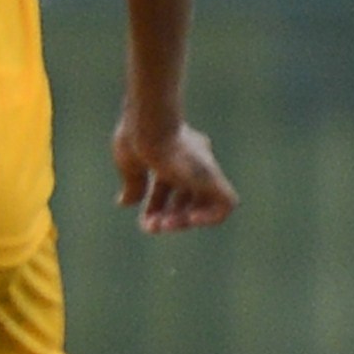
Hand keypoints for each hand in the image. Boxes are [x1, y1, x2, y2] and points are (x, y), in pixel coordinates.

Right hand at [115, 115, 236, 231]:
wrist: (149, 127)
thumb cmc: (136, 140)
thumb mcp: (131, 165)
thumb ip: (133, 184)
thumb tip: (126, 203)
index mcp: (173, 153)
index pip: (169, 185)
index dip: (156, 208)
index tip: (145, 221)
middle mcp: (192, 160)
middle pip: (186, 197)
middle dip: (169, 218)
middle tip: (154, 227)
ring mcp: (204, 169)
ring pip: (205, 204)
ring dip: (185, 221)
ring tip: (165, 225)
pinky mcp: (214, 177)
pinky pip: (226, 205)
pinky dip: (210, 218)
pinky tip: (190, 219)